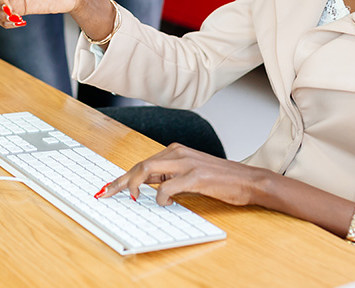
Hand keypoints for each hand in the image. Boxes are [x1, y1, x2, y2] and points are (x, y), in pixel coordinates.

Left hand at [97, 144, 271, 206]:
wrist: (248, 180)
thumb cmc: (220, 180)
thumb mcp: (190, 173)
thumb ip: (169, 176)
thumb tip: (147, 186)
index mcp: (176, 151)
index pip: (142, 163)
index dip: (123, 176)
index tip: (108, 188)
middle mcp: (178, 153)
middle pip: (140, 165)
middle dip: (120, 181)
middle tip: (106, 194)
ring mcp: (186, 163)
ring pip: (148, 170)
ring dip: (134, 186)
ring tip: (131, 198)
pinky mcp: (195, 176)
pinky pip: (167, 186)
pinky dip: (160, 197)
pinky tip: (165, 203)